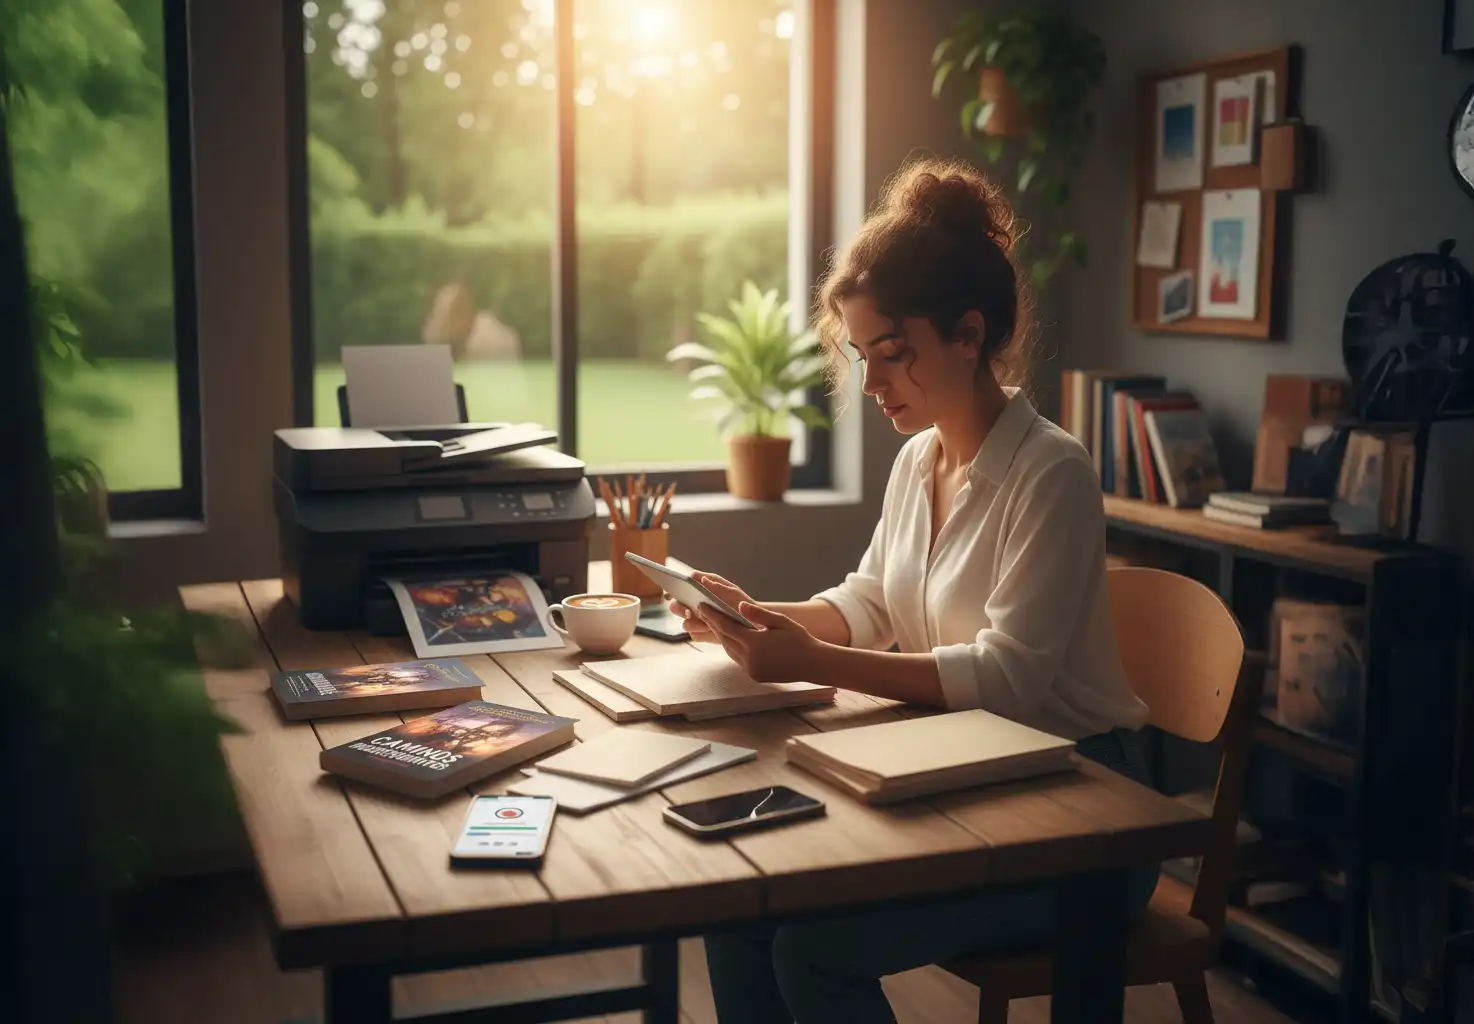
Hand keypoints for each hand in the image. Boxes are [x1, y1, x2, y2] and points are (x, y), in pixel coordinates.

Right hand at [667, 572, 754, 642]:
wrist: (754, 622)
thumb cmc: (741, 602)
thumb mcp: (732, 592)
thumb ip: (716, 585)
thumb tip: (697, 577)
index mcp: (698, 591)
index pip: (680, 587)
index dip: (674, 587)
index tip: (679, 591)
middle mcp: (694, 606)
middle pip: (676, 607)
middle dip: (680, 609)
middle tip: (689, 611)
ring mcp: (697, 621)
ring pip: (685, 623)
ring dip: (694, 623)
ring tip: (706, 623)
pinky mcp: (702, 635)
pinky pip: (695, 635)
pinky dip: (702, 633)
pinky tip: (712, 632)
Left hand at [697, 601, 823, 683]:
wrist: (814, 664)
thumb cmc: (800, 639)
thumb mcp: (781, 622)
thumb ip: (758, 614)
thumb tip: (738, 605)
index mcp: (755, 644)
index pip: (726, 627)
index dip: (712, 615)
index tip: (701, 605)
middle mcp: (750, 659)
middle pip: (724, 638)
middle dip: (713, 624)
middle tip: (703, 611)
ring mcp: (751, 670)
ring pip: (729, 650)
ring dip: (721, 636)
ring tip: (714, 623)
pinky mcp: (754, 676)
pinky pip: (737, 659)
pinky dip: (732, 647)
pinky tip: (730, 639)